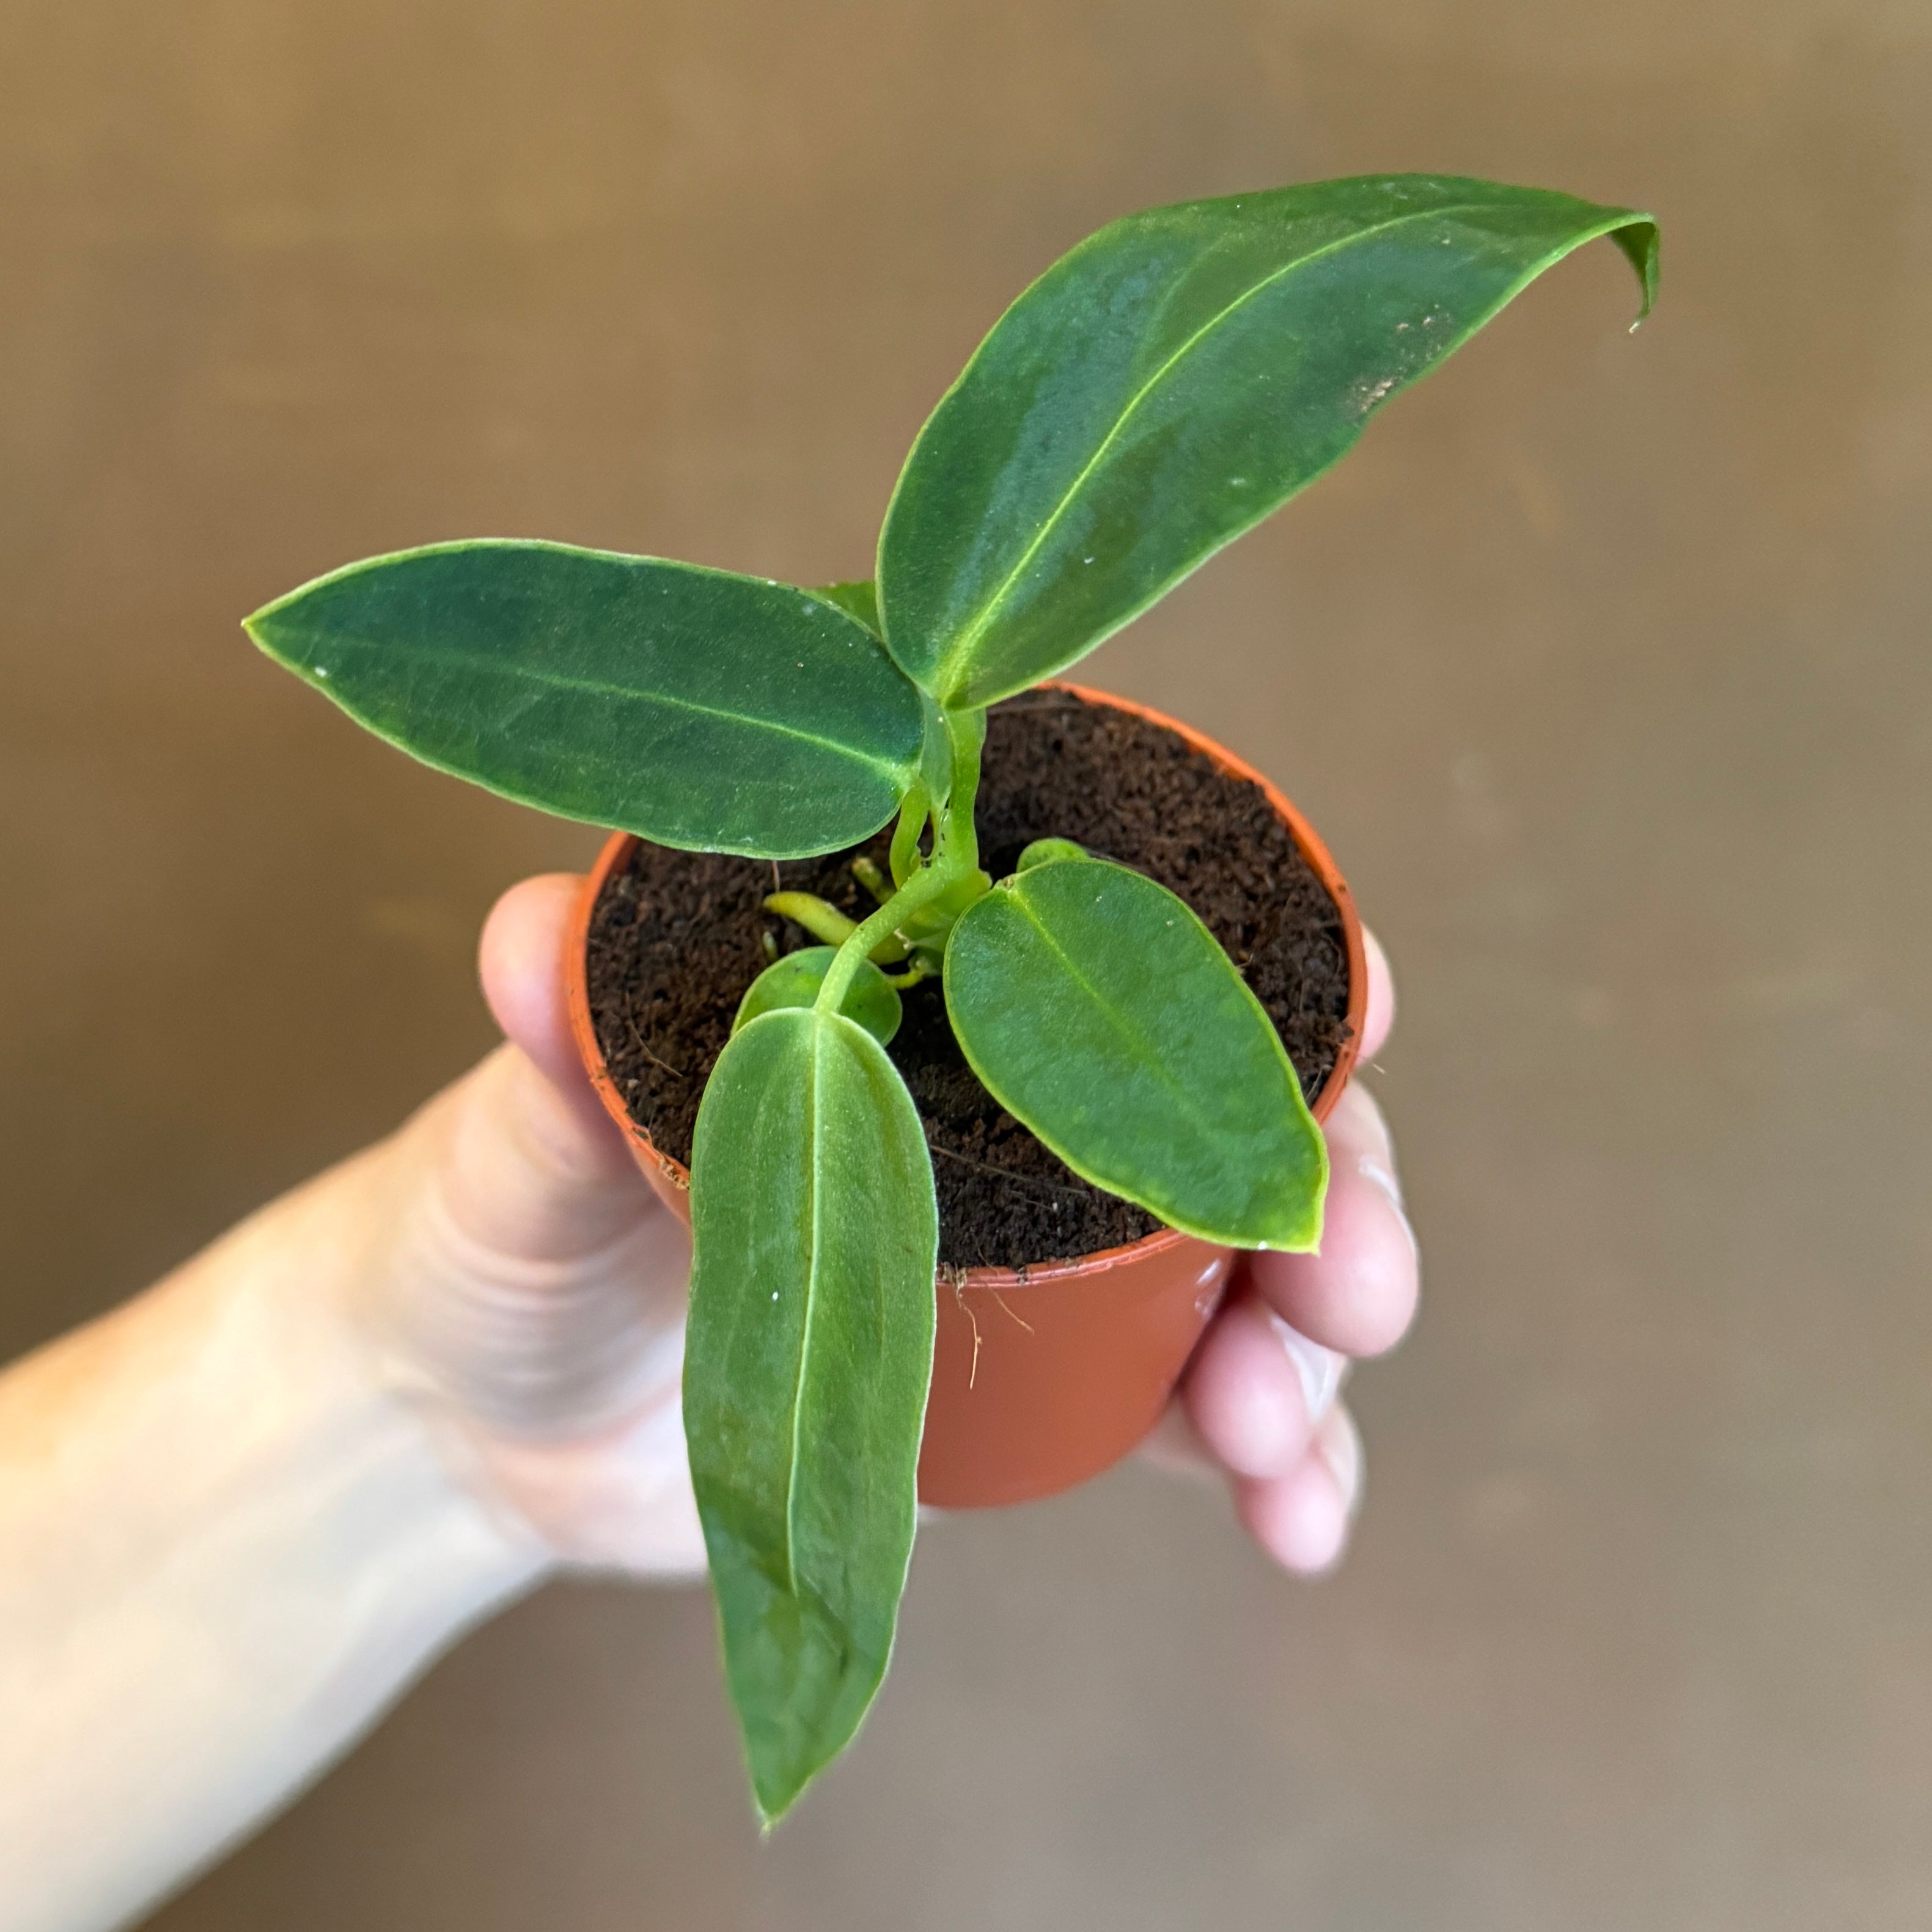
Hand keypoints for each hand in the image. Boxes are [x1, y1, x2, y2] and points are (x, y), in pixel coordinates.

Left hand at [364, 877, 1412, 1579]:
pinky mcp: (1025, 1385)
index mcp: (912, 993)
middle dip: (1324, 1189)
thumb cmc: (494, 1231)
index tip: (1359, 998)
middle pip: (1217, 1115)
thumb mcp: (521, 1138)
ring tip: (1284, 1442)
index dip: (1258, 961)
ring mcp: (1028, 1250)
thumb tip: (528, 938)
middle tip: (1356, 1283)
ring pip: (1233, 1270)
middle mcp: (999, 1105)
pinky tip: (1296, 1524)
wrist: (477, 1426)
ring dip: (1307, 1348)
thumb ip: (553, 1051)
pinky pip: (1182, 1411)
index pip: (1116, 937)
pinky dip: (1266, 1463)